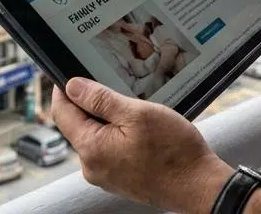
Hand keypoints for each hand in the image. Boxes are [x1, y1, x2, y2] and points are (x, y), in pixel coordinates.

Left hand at [51, 79, 231, 213]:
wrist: (198, 185)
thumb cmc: (173, 151)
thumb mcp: (137, 113)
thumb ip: (100, 99)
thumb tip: (72, 87)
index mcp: (91, 148)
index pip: (62, 113)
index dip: (63, 90)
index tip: (68, 73)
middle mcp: (92, 166)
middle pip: (78, 125)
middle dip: (91, 104)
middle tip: (113, 86)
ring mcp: (105, 175)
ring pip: (96, 136)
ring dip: (108, 119)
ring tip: (134, 110)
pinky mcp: (119, 179)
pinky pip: (110, 150)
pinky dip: (119, 135)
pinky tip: (140, 130)